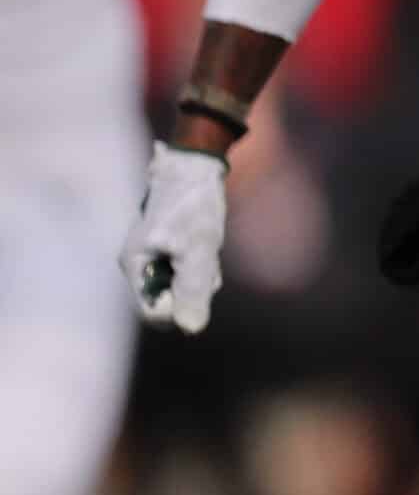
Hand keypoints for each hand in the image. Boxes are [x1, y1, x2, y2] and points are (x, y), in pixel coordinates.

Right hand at [121, 143, 228, 332]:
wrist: (195, 166)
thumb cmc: (193, 206)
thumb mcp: (197, 248)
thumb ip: (193, 287)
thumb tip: (191, 328)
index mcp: (135, 265)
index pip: (152, 311)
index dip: (178, 309)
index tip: (199, 283)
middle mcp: (139, 263)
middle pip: (169, 299)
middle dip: (192, 288)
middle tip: (204, 260)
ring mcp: (153, 256)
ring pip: (182, 285)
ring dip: (200, 274)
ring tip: (205, 247)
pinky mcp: (168, 248)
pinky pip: (188, 270)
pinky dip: (201, 263)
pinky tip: (207, 243)